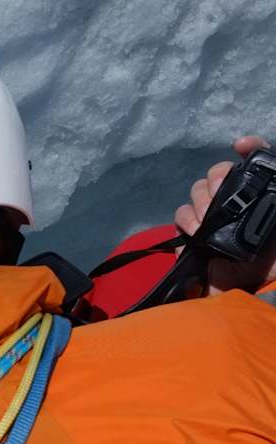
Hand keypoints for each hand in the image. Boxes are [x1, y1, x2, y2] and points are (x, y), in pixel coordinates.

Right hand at [174, 135, 275, 293]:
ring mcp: (213, 218)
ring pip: (199, 190)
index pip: (257, 163)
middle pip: (221, 172)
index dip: (251, 148)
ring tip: (208, 220)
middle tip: (221, 195)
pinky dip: (187, 219)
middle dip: (219, 177)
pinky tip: (196, 230)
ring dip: (202, 200)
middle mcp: (237, 203)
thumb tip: (268, 171)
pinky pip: (181, 214)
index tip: (242, 146)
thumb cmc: (273, 263)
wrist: (247, 294)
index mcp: (261, 199)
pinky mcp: (192, 235)